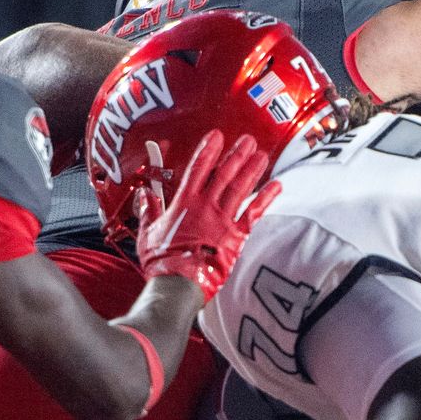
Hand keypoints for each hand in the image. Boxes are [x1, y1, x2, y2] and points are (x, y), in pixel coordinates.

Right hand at [135, 129, 279, 301]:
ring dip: (252, 170)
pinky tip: (277, 186)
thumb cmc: (161, 261)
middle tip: (247, 140)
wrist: (179, 283)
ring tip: (261, 154)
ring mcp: (222, 220)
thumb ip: (147, 211)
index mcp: (184, 203)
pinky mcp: (236, 236)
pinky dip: (266, 199)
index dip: (208, 150)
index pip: (198, 168)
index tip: (216, 136)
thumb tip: (143, 195)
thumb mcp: (147, 233)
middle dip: (236, 154)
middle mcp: (206, 206)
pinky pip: (254, 213)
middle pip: (224, 174)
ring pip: (240, 188)